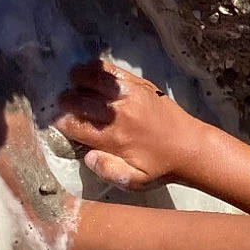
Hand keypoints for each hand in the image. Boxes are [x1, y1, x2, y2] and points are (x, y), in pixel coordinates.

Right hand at [52, 60, 199, 190]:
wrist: (191, 147)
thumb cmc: (161, 167)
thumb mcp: (135, 181)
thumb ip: (109, 171)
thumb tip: (87, 157)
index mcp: (114, 139)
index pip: (77, 126)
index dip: (62, 124)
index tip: (58, 123)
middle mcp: (119, 114)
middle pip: (81, 101)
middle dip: (66, 101)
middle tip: (63, 103)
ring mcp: (130, 96)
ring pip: (95, 80)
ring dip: (79, 78)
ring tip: (72, 80)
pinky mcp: (140, 85)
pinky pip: (113, 71)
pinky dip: (98, 68)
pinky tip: (90, 69)